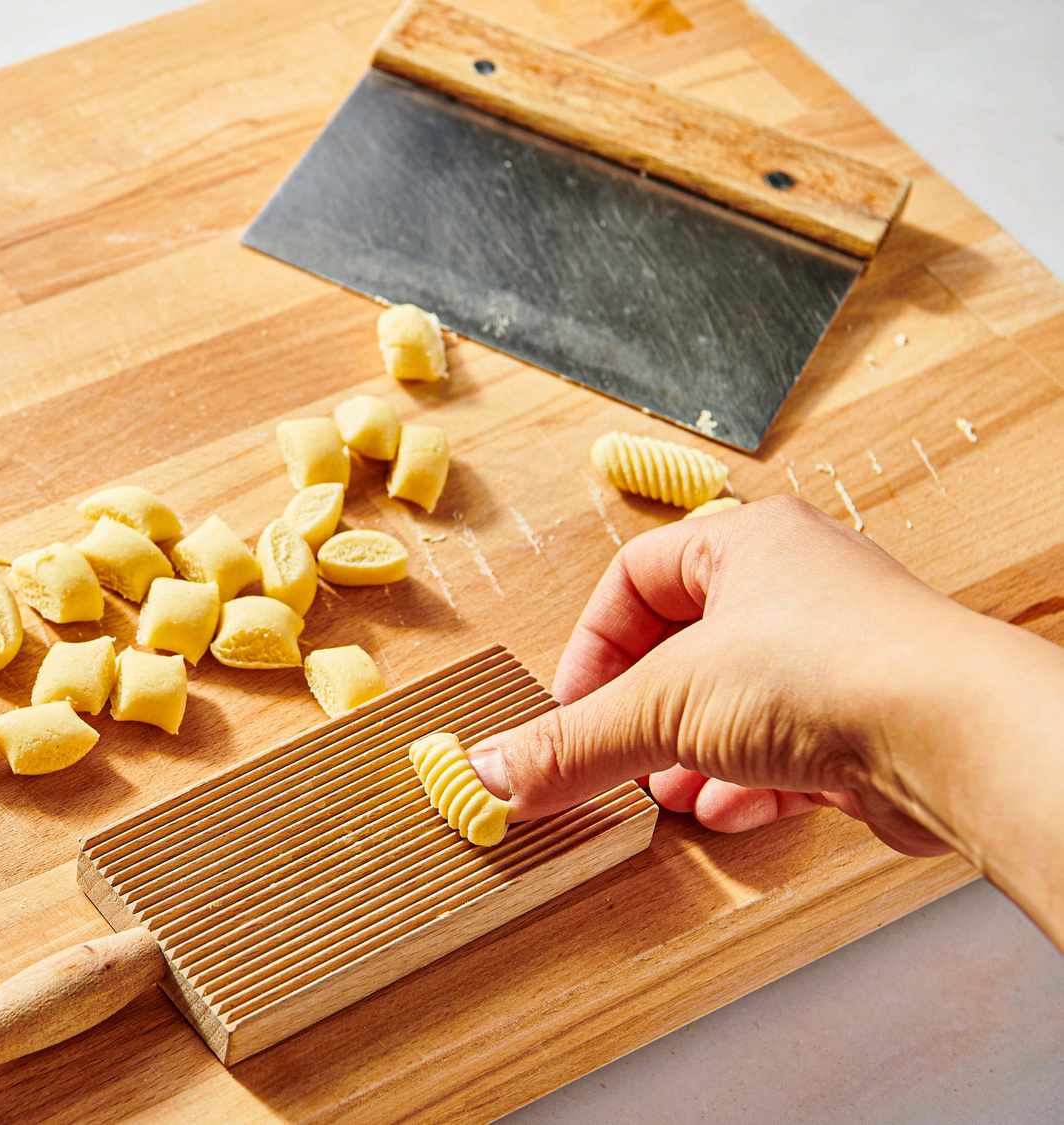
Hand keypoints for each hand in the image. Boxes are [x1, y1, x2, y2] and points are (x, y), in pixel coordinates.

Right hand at [470, 495, 965, 854]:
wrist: (954, 733)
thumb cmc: (830, 669)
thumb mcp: (664, 704)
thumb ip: (573, 743)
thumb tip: (492, 770)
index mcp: (746, 544)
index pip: (636, 579)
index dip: (593, 645)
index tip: (571, 706)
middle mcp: (797, 588)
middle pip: (684, 647)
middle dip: (642, 713)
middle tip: (611, 755)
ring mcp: (838, 654)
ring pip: (736, 702)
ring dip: (690, 755)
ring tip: (666, 792)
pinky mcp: (869, 718)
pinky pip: (788, 746)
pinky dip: (747, 780)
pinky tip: (728, 810)